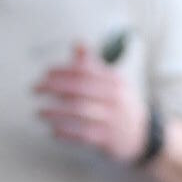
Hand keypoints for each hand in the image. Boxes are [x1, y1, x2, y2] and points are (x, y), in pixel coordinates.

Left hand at [34, 43, 157, 161]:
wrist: (146, 136)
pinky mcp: (108, 139)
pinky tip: (53, 131)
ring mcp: (112, 119)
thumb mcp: (113, 83)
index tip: (45, 73)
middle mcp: (114, 97)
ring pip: (78, 112)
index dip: (62, 70)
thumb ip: (93, 65)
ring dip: (55, 112)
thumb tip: (77, 43)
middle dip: (53, 87)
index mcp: (114, 80)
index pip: (84, 70)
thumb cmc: (122, 106)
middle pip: (79, 88)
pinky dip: (66, 133)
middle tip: (35, 89)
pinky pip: (82, 134)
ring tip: (39, 112)